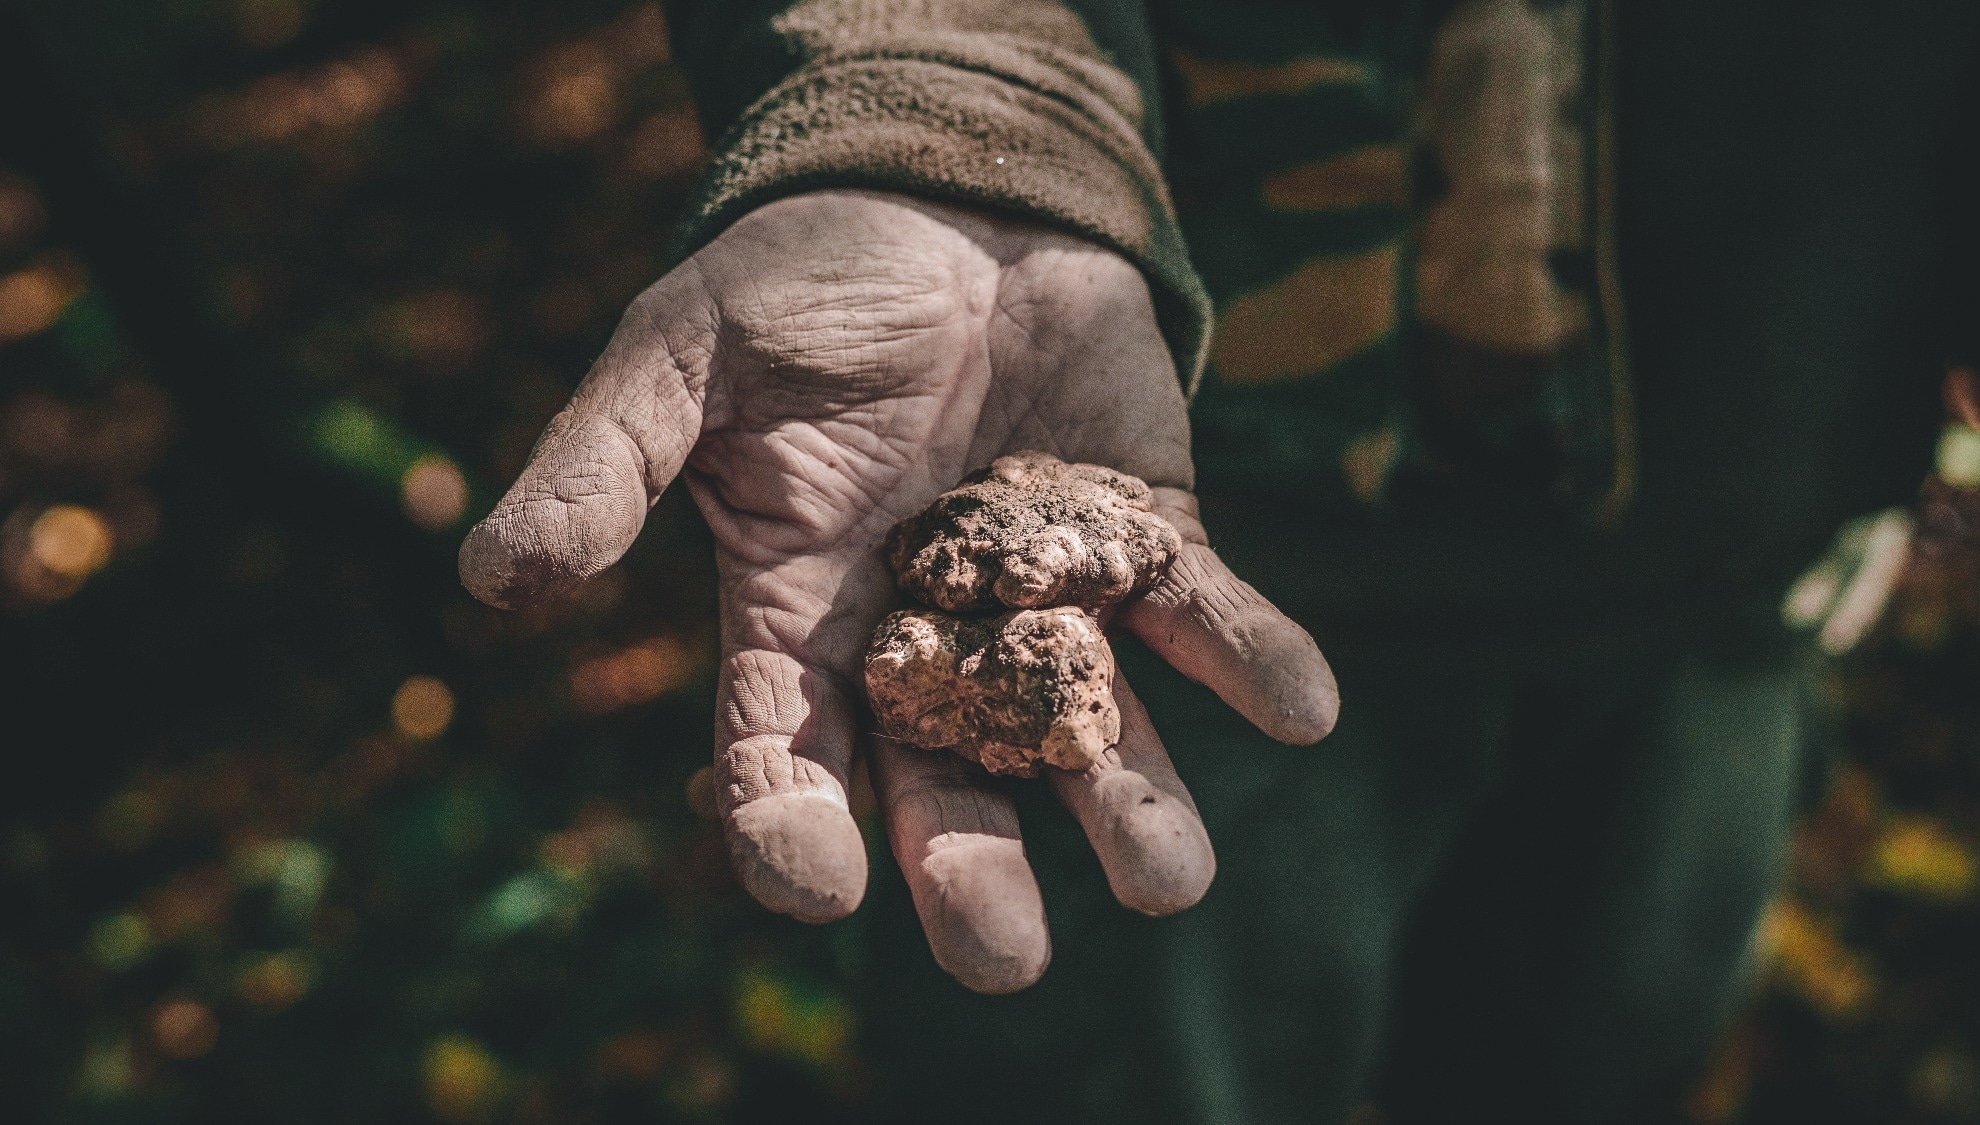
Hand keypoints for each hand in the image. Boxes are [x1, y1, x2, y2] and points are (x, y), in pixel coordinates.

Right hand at [460, 190, 1339, 992]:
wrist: (947, 199)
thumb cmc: (801, 280)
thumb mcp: (683, 356)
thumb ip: (605, 462)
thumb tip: (491, 579)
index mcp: (803, 612)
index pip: (783, 746)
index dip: (790, 821)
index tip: (814, 882)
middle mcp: (928, 635)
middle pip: (948, 780)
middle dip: (976, 871)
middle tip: (1001, 956)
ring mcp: (1045, 598)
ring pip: (1088, 731)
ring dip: (1132, 805)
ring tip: (1164, 876)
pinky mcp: (1145, 540)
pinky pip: (1204, 616)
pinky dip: (1253, 658)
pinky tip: (1300, 706)